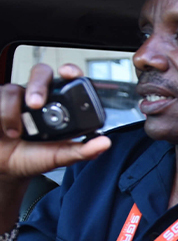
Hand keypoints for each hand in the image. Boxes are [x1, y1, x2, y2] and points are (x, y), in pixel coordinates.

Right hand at [0, 63, 109, 180]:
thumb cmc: (34, 158)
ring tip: (16, 132)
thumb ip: (83, 150)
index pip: (66, 80)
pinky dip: (1, 114)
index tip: (69, 74)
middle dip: (37, 85)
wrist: (6, 168)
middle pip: (40, 74)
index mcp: (58, 105)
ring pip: (13, 89)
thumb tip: (105, 143)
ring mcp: (15, 99)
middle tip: (35, 104)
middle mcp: (37, 97)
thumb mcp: (60, 156)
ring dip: (12, 109)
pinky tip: (6, 130)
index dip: (69, 71)